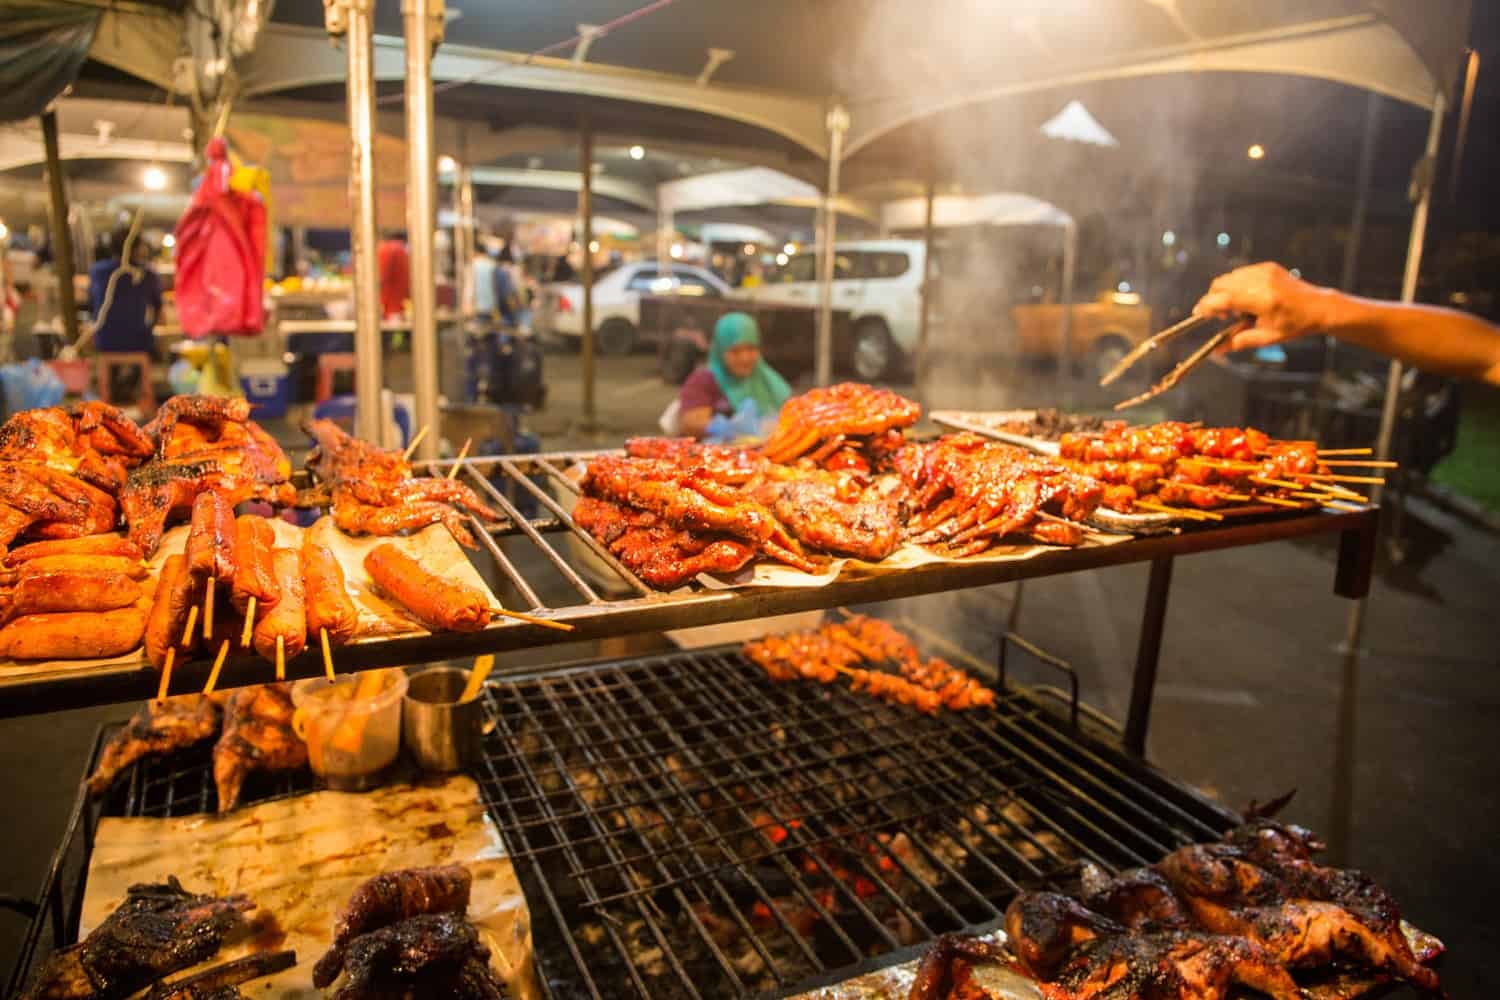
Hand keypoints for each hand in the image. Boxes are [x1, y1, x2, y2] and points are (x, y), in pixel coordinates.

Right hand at [1194, 262, 1330, 352]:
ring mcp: (1265, 271)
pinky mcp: (1267, 266)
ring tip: (1238, 309)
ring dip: (1225, 292)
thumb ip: (1238, 342)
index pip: (1223, 299)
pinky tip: (1247, 299)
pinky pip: (1241, 273)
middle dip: (1213, 298)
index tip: (1198, 314)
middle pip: (1221, 284)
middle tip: (1221, 316)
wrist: (1320, 307)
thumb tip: (1216, 350)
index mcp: (1262, 301)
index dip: (1206, 306)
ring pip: (1229, 277)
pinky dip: (1236, 285)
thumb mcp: (1267, 338)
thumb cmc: (1296, 325)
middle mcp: (1262, 281)